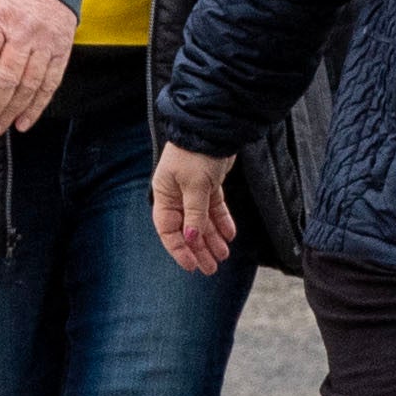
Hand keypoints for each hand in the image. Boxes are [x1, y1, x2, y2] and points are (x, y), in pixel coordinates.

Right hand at [149, 143, 241, 276]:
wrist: (213, 128)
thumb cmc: (196, 153)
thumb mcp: (195, 186)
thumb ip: (194, 214)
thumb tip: (192, 238)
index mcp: (165, 195)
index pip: (168, 230)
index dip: (179, 249)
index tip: (191, 265)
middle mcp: (176, 195)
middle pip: (187, 229)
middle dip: (199, 249)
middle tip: (210, 268)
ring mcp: (193, 190)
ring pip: (203, 221)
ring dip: (213, 239)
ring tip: (223, 255)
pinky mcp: (209, 184)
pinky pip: (214, 209)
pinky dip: (222, 221)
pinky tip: (229, 235)